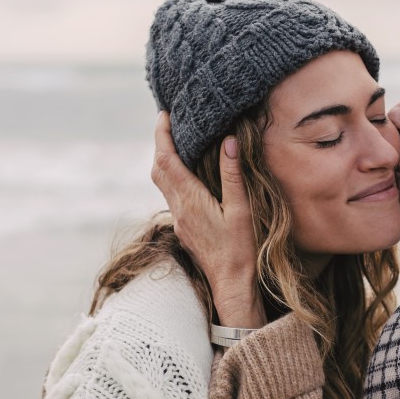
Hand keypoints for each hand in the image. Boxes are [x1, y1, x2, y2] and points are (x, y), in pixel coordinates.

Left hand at [151, 112, 264, 327]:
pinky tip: (186, 174)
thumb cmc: (240, 249)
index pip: (166, 160)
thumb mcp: (241, 209)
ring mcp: (179, 220)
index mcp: (190, 200)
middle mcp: (178, 208)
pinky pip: (171, 194)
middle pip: (158, 169)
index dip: (162, 135)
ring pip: (162, 183)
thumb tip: (228, 141)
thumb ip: (232, 175)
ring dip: (164, 160)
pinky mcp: (184, 228)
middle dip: (160, 143)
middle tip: (168, 122)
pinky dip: (173, 176)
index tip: (164, 114)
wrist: (231, 284)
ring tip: (176, 142)